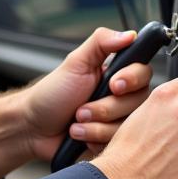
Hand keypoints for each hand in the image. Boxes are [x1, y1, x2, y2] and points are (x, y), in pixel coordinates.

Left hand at [22, 28, 153, 162]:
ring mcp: (117, 121)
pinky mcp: (111, 141)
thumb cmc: (52, 93)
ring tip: (76, 123)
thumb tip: (129, 34)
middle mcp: (121, 97)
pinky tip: (80, 136)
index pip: (144, 73)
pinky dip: (95, 140)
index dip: (131, 80)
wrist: (33, 128)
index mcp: (117, 74)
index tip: (114, 85)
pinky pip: (117, 144)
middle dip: (105, 109)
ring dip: (96, 126)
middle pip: (137, 103)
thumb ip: (101, 42)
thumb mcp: (75, 63)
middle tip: (81, 108)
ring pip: (126, 127)